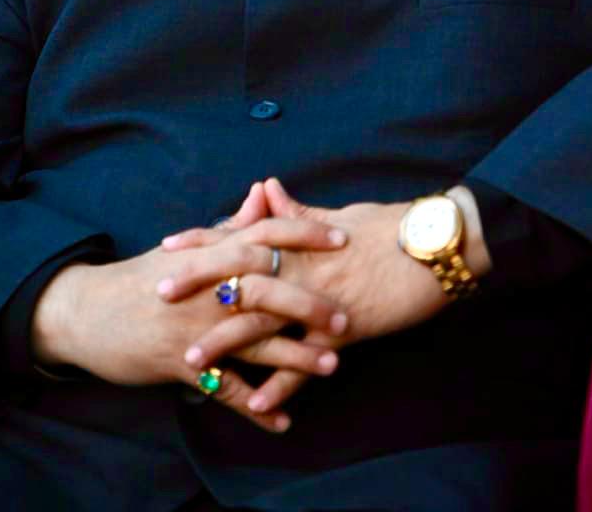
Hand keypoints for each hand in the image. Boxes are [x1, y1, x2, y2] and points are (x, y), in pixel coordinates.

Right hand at [30, 213, 346, 432]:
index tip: (342, 238)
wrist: (89, 311)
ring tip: (332, 365)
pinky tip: (282, 418)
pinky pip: (224, 389)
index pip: (266, 234)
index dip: (305, 234)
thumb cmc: (144, 277)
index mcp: (211, 253)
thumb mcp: (187, 246)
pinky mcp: (181, 363)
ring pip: (254, 340)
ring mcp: (195, 326)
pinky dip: (254, 405)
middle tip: (346, 317)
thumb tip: (265, 191)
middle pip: (267, 290)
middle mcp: (207, 286)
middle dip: (309, 303)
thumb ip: (232, 224)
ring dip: (295, 356)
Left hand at [163, 179, 449, 414]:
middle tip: (158, 294)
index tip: (169, 246)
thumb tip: (267, 188)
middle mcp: (302, 266)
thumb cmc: (388, 227)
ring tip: (191, 359)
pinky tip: (256, 403)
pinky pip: (304, 362)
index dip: (204, 241)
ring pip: (263, 322)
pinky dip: (281, 384)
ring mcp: (319, 299)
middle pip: (240, 274)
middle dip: (198, 284)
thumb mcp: (338, 214)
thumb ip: (297, 211)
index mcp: (299, 237)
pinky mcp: (342, 330)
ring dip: (226, 342)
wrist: (433, 246)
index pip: (241, 235)